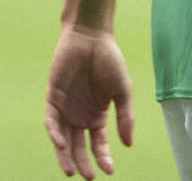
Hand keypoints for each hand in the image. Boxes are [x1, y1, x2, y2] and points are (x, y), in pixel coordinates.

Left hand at [45, 26, 133, 178]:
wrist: (92, 36)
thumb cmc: (110, 60)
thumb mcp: (122, 90)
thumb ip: (125, 116)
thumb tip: (128, 144)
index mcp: (97, 115)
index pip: (98, 143)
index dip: (104, 157)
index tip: (109, 170)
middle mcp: (80, 115)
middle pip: (78, 146)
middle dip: (82, 163)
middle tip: (88, 176)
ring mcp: (66, 108)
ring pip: (62, 139)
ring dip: (65, 156)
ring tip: (71, 171)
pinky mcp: (53, 97)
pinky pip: (51, 120)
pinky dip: (55, 133)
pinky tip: (61, 142)